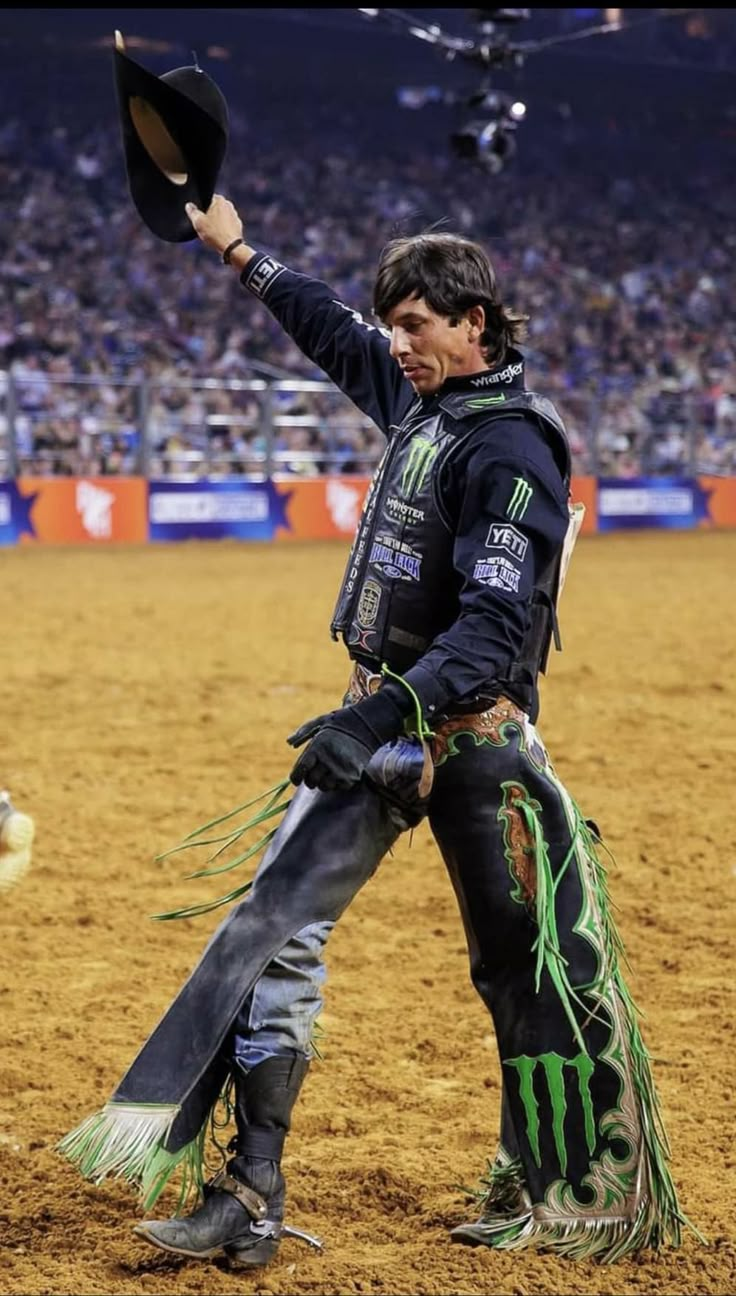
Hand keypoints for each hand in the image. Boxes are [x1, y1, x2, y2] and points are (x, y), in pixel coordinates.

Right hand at [184, 193, 251, 258]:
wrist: (231, 247)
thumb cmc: (215, 233)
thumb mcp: (198, 221)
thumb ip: (192, 212)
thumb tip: (189, 205)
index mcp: (219, 200)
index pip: (207, 198)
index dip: (201, 206)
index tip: (198, 214)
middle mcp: (229, 205)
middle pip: (215, 208)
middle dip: (209, 214)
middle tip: (204, 224)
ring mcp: (235, 215)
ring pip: (221, 216)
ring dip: (216, 222)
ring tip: (212, 232)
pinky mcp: (238, 225)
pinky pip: (227, 225)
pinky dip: (223, 228)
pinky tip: (219, 235)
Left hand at [287, 684, 412, 793]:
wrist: (368, 725)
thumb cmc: (341, 722)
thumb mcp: (320, 722)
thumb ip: (303, 732)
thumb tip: (289, 743)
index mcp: (317, 747)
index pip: (300, 770)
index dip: (296, 777)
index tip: (296, 779)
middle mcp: (328, 760)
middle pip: (311, 781)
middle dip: (310, 779)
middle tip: (314, 773)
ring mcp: (341, 769)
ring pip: (324, 786)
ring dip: (323, 782)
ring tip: (327, 773)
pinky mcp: (352, 776)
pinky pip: (339, 787)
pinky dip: (337, 783)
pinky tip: (339, 772)